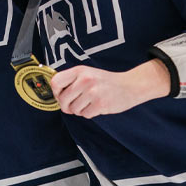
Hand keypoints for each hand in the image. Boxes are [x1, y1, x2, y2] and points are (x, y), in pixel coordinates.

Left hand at [50, 59, 170, 118]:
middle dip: (67, 106)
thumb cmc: (106, 81)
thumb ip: (72, 81)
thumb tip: (56, 95)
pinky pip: (85, 115)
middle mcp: (85, 80)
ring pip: (73, 109)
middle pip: (62, 99)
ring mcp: (93, 92)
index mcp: (79, 71)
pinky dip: (89, 114)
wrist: (130, 85)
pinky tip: (96, 106)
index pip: (55, 82)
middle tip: (74, 105)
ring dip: (79, 110)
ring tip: (89, 103)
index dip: (56, 92)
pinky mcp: (100, 104)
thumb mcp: (87, 74)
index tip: (61, 96)